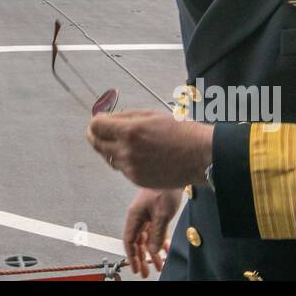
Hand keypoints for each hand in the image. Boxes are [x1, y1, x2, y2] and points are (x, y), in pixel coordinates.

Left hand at [86, 110, 213, 188]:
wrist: (199, 156)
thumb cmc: (178, 131)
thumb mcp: (150, 115)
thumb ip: (123, 117)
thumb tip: (103, 119)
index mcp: (129, 131)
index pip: (96, 126)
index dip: (95, 122)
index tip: (99, 120)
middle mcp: (127, 151)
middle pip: (96, 144)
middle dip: (95, 135)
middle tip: (98, 131)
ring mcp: (131, 168)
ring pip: (108, 158)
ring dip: (110, 149)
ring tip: (121, 141)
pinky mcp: (137, 180)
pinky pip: (122, 169)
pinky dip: (124, 161)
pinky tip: (136, 154)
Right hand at [123, 187, 181, 276]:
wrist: (174, 175)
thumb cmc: (164, 189)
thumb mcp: (162, 214)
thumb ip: (157, 233)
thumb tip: (152, 250)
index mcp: (135, 215)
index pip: (129, 240)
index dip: (131, 255)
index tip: (135, 267)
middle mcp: (139, 217)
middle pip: (137, 242)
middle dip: (141, 258)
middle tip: (144, 272)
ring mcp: (147, 216)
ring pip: (147, 239)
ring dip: (152, 252)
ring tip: (157, 265)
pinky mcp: (156, 214)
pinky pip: (155, 233)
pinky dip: (159, 242)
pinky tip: (164, 250)